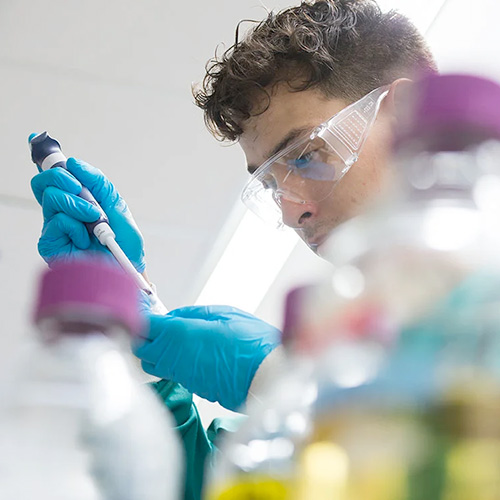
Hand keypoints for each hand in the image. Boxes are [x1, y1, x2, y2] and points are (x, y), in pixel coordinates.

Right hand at [31, 157, 144, 271]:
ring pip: (52, 197)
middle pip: (44, 182)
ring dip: (79, 205)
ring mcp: (55, 228)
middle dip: (65, 179)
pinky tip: (86, 240)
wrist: (127, 269)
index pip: (54, 177)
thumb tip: (74, 163)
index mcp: (76, 201)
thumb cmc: (124, 242)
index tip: (48, 148)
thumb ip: (98, 183)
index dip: (51, 163)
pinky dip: (76, 226)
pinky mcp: (50, 244)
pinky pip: (57, 221)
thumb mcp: (117, 205)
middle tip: (81, 189)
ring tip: (95, 220)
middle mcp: (62, 212)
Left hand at [132, 305, 281, 411]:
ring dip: (154, 349)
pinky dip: (170, 360)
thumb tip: (174, 316)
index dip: (141, 314)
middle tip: (157, 321)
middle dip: (143, 334)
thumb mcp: (224, 314)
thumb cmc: (250, 342)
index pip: (145, 325)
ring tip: (170, 336)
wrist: (266, 375)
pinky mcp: (191, 386)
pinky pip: (169, 371)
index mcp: (180, 334)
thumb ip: (194, 314)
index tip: (144, 306)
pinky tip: (186, 350)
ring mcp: (181, 374)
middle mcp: (174, 357)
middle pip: (141, 348)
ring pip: (152, 363)